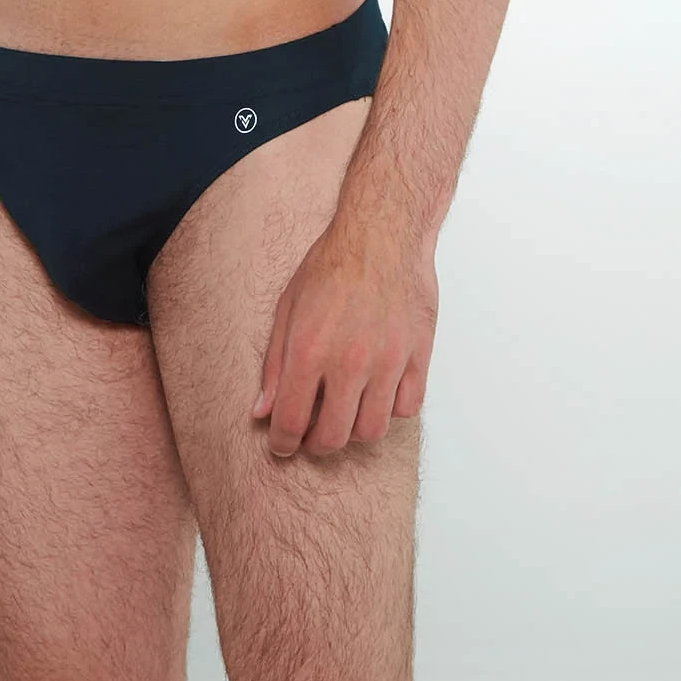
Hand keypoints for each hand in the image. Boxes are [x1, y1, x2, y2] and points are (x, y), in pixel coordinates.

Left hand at [250, 213, 436, 457]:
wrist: (383, 234)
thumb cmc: (332, 265)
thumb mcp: (288, 307)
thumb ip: (273, 364)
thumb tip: (262, 412)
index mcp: (310, 350)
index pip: (291, 422)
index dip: (283, 443)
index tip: (282, 445)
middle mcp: (349, 362)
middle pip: (333, 438)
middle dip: (316, 445)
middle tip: (312, 435)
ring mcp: (388, 361)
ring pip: (372, 431)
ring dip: (354, 430)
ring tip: (345, 412)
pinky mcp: (418, 356)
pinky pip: (406, 408)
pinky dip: (390, 409)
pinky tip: (377, 391)